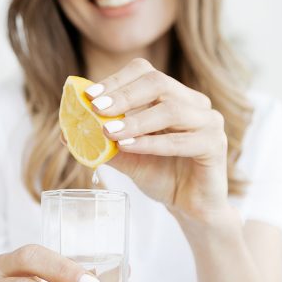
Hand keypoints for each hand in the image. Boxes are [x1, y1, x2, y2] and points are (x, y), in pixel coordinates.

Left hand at [87, 58, 230, 221]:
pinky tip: (130, 147)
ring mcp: (209, 121)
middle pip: (158, 82)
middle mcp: (194, 103)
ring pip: (171, 109)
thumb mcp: (127, 157)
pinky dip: (153, 143)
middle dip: (123, 96)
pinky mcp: (215, 144)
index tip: (90, 96)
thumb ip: (103, 143)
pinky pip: (182, 140)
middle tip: (96, 109)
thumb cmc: (162, 176)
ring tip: (109, 133)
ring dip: (136, 120)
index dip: (116, 81)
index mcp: (174, 96)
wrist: (190, 207)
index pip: (145, 73)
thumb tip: (66, 133)